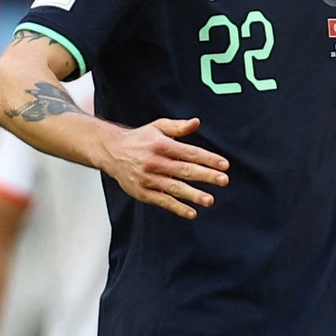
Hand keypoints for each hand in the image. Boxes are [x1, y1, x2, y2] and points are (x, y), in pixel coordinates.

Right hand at [91, 117, 228, 218]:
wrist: (111, 151)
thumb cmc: (140, 139)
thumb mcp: (158, 127)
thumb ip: (179, 127)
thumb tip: (196, 123)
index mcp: (161, 145)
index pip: (190, 153)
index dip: (208, 159)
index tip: (224, 165)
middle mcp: (154, 162)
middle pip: (184, 170)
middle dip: (206, 176)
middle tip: (223, 180)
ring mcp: (148, 179)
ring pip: (174, 188)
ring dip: (193, 195)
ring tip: (210, 200)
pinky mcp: (142, 192)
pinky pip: (162, 201)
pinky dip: (177, 208)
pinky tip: (191, 212)